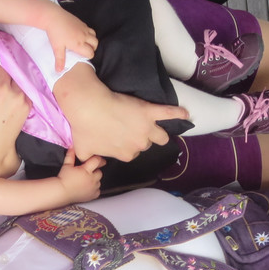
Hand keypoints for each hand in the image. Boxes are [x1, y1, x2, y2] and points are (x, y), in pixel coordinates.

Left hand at [44, 9, 97, 70]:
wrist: (53, 17)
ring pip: (94, 36)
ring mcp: (84, 28)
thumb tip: (59, 71)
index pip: (90, 53)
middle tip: (84, 50)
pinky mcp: (81, 22)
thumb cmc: (55, 33)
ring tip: (85, 43)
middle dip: (92, 48)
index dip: (88, 56)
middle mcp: (84, 36)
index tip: (81, 56)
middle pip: (95, 44)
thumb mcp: (57, 48)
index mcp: (79, 44)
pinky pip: (90, 29)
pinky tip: (81, 34)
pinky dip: (89, 33)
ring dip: (92, 40)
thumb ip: (60, 60)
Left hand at [55, 65, 188, 160]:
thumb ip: (89, 160)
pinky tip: (185, 114)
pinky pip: (169, 113)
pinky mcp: (150, 112)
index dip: (126, 145)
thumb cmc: (84, 127)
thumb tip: (94, 163)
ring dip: (158, 133)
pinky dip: (178, 113)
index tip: (120, 137)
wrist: (88, 106)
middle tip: (131, 128)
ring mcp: (146, 128)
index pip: (131, 153)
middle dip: (140, 138)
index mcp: (125, 154)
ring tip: (156, 127)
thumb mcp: (83, 150)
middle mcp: (139, 144)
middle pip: (146, 144)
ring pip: (160, 136)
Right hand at [56, 149, 103, 202]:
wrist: (61, 192)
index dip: (97, 159)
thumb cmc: (63, 179)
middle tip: (87, 172)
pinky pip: (98, 191)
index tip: (95, 160)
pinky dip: (94, 189)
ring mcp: (93, 188)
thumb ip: (71, 156)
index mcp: (86, 170)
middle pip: (99, 172)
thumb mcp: (67, 165)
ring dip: (95, 180)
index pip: (97, 161)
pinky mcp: (92, 195)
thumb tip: (72, 147)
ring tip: (86, 180)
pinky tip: (88, 187)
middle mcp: (91, 179)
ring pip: (99, 181)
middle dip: (95, 171)